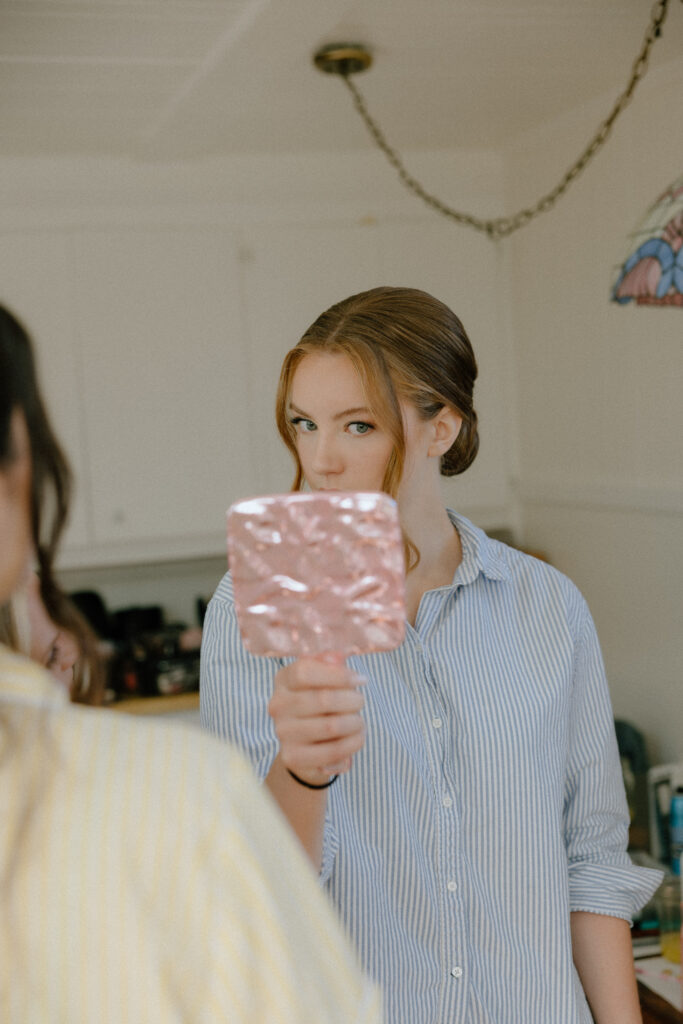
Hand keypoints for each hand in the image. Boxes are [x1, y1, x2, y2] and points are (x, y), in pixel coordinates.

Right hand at [268, 656, 365, 785]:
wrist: (306, 748)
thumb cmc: (320, 706)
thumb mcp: (324, 680)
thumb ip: (330, 664)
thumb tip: (338, 656)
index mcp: (283, 679)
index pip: (305, 671)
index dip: (338, 675)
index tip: (361, 679)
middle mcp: (277, 705)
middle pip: (322, 699)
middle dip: (352, 700)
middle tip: (360, 702)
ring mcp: (283, 732)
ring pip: (331, 726)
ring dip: (355, 723)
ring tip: (358, 722)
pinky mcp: (293, 757)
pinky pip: (333, 750)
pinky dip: (352, 743)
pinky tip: (356, 738)